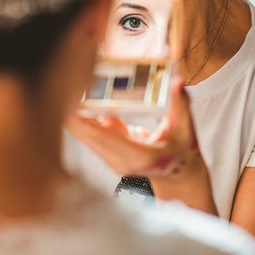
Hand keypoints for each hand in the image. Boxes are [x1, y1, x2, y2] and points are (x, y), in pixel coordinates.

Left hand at [68, 78, 205, 179]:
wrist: (176, 172)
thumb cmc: (181, 150)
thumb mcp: (185, 128)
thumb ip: (181, 104)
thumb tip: (177, 82)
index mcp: (140, 157)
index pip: (103, 137)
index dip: (84, 120)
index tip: (72, 100)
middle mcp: (120, 161)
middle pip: (86, 135)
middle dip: (72, 110)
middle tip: (68, 82)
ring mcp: (111, 159)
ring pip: (84, 133)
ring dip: (77, 111)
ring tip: (75, 84)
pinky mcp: (107, 153)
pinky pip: (90, 131)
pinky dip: (86, 114)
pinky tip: (88, 95)